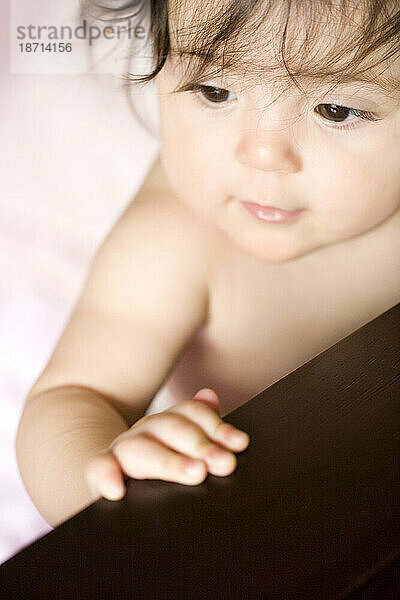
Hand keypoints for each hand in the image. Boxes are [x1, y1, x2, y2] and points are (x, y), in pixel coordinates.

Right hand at [84, 388, 249, 500]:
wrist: (110, 474)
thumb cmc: (157, 463)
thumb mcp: (180, 443)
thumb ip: (200, 422)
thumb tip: (210, 395)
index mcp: (168, 423)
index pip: (192, 414)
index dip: (217, 427)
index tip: (240, 444)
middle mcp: (146, 430)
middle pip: (173, 429)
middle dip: (202, 445)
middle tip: (225, 464)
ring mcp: (122, 449)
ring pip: (142, 448)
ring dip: (170, 461)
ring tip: (196, 474)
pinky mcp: (101, 471)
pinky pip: (100, 468)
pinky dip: (107, 476)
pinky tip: (117, 491)